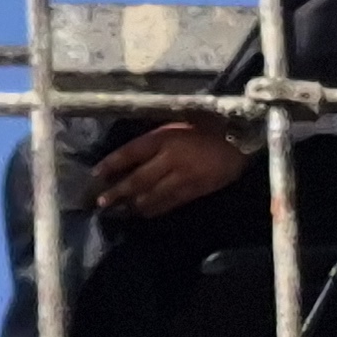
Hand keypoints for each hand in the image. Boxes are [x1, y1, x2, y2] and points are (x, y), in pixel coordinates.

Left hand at [90, 121, 249, 217]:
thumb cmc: (209, 126)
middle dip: (117, 192)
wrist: (241, 140)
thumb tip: (133, 156)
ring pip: (151, 195)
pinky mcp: (195, 190)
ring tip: (117, 212)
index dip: (112, 164)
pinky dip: (153, 209)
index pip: (131, 152)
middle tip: (101, 203)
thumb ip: (159, 138)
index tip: (96, 174)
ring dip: (132, 205)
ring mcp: (183, 177)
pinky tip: (142, 213)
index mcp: (165, 137)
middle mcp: (171, 158)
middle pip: (138, 179)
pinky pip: (169, 203)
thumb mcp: (180, 123)